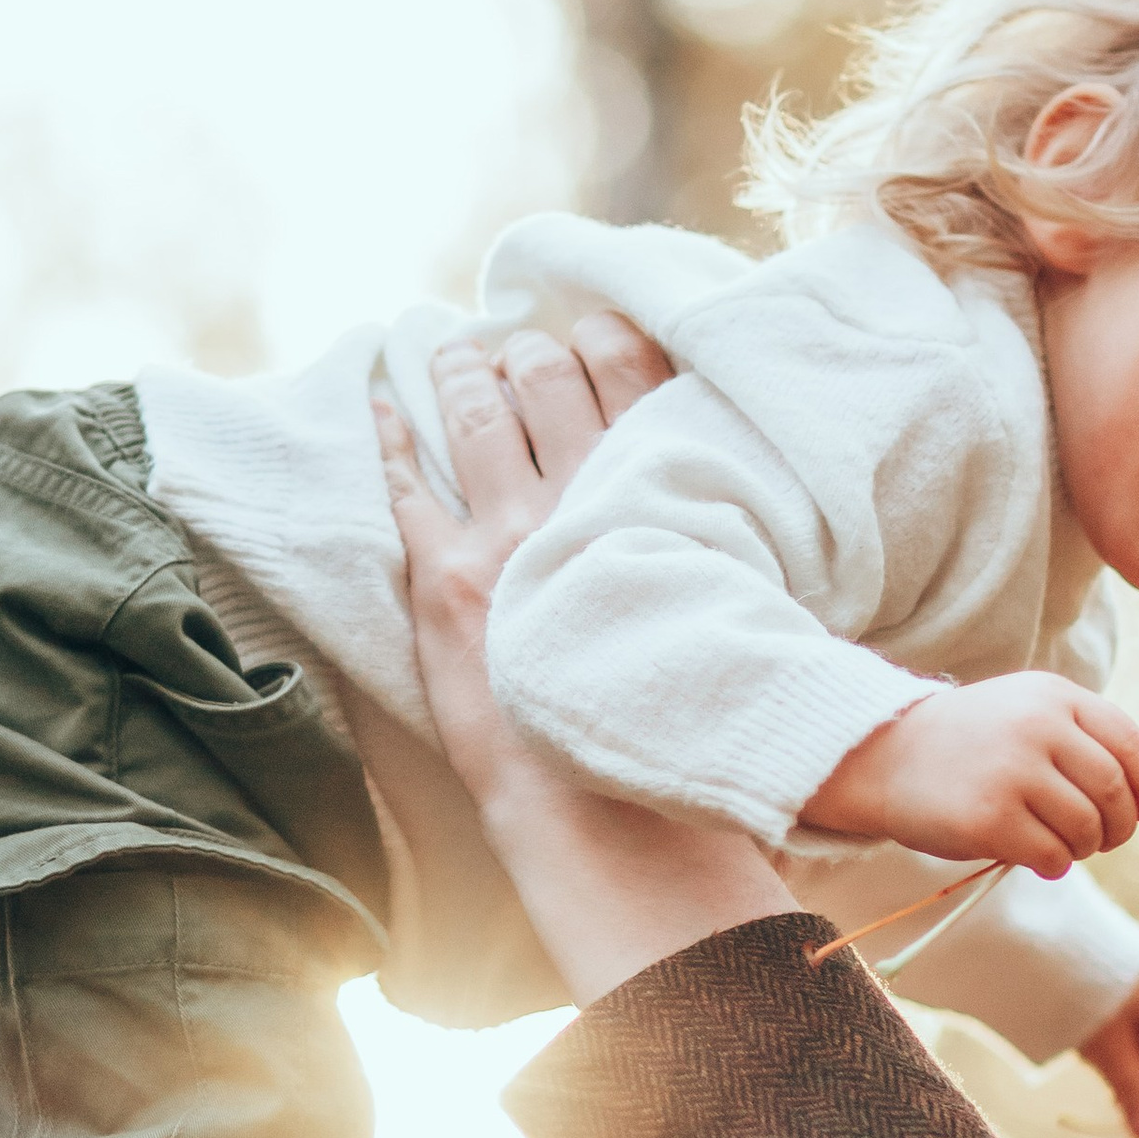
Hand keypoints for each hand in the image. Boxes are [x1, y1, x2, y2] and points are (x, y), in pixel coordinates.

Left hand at [375, 322, 794, 1000]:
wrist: (605, 801)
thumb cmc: (685, 708)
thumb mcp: (739, 602)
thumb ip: (734, 536)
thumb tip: (756, 498)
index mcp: (653, 492)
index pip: (627, 369)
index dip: (602, 339)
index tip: (590, 336)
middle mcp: (577, 497)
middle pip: (542, 378)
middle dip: (525, 352)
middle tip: (513, 349)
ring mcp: (504, 534)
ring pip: (472, 418)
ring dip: (458, 374)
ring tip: (450, 352)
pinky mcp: (445, 579)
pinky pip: (406, 489)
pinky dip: (391, 442)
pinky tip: (382, 410)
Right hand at [806, 671, 1138, 871]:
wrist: (882, 756)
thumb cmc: (966, 744)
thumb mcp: (1024, 714)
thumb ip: (1081, 740)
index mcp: (1054, 696)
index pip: (1130, 744)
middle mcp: (1038, 727)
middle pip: (1114, 791)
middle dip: (1120, 826)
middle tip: (1104, 840)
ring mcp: (1012, 771)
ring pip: (1087, 827)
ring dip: (1086, 848)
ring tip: (1063, 847)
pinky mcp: (989, 818)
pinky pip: (1053, 855)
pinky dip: (1056, 864)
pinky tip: (1036, 858)